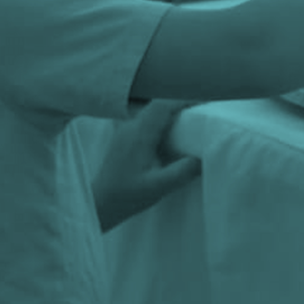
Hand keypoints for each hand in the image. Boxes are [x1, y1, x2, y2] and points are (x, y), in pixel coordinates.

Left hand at [93, 99, 202, 231]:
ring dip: (169, 112)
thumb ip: (183, 171)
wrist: (100, 203)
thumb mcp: (159, 187)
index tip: (203, 103)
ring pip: (150, 111)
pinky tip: (169, 133)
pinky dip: (160, 120)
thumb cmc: (126, 196)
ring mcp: (124, 131)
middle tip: (200, 111)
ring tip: (188, 121)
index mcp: (139, 135)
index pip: (162, 106)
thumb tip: (203, 157)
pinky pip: (144, 120)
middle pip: (157, 104)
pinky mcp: (123, 138)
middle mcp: (129, 127)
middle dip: (179, 104)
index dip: (183, 100)